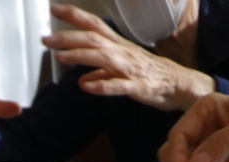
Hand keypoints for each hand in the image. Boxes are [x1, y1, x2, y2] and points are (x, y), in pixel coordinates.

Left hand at [46, 4, 214, 111]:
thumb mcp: (124, 69)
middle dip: (68, 37)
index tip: (54, 8)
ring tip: (61, 57)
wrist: (181, 85)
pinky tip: (87, 87)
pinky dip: (102, 85)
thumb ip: (102, 73)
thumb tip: (82, 80)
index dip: (74, 15)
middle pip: (93, 40)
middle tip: (47, 39)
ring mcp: (130, 69)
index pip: (94, 24)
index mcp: (119, 45)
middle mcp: (123, 52)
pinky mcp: (138, 87)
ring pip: (102, 58)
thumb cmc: (152, 75)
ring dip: (80, 56)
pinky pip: (119, 86)